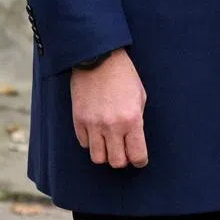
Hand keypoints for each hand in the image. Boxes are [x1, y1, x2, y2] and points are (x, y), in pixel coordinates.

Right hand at [70, 49, 148, 167]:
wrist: (99, 57)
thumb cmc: (123, 74)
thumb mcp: (139, 96)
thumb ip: (137, 119)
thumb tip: (133, 139)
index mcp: (132, 119)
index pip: (137, 155)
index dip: (140, 161)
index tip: (139, 160)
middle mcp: (112, 126)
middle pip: (116, 162)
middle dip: (122, 160)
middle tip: (124, 152)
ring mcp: (94, 124)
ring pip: (98, 158)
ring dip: (105, 154)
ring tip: (109, 144)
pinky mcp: (79, 120)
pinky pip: (84, 143)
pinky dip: (91, 142)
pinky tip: (96, 132)